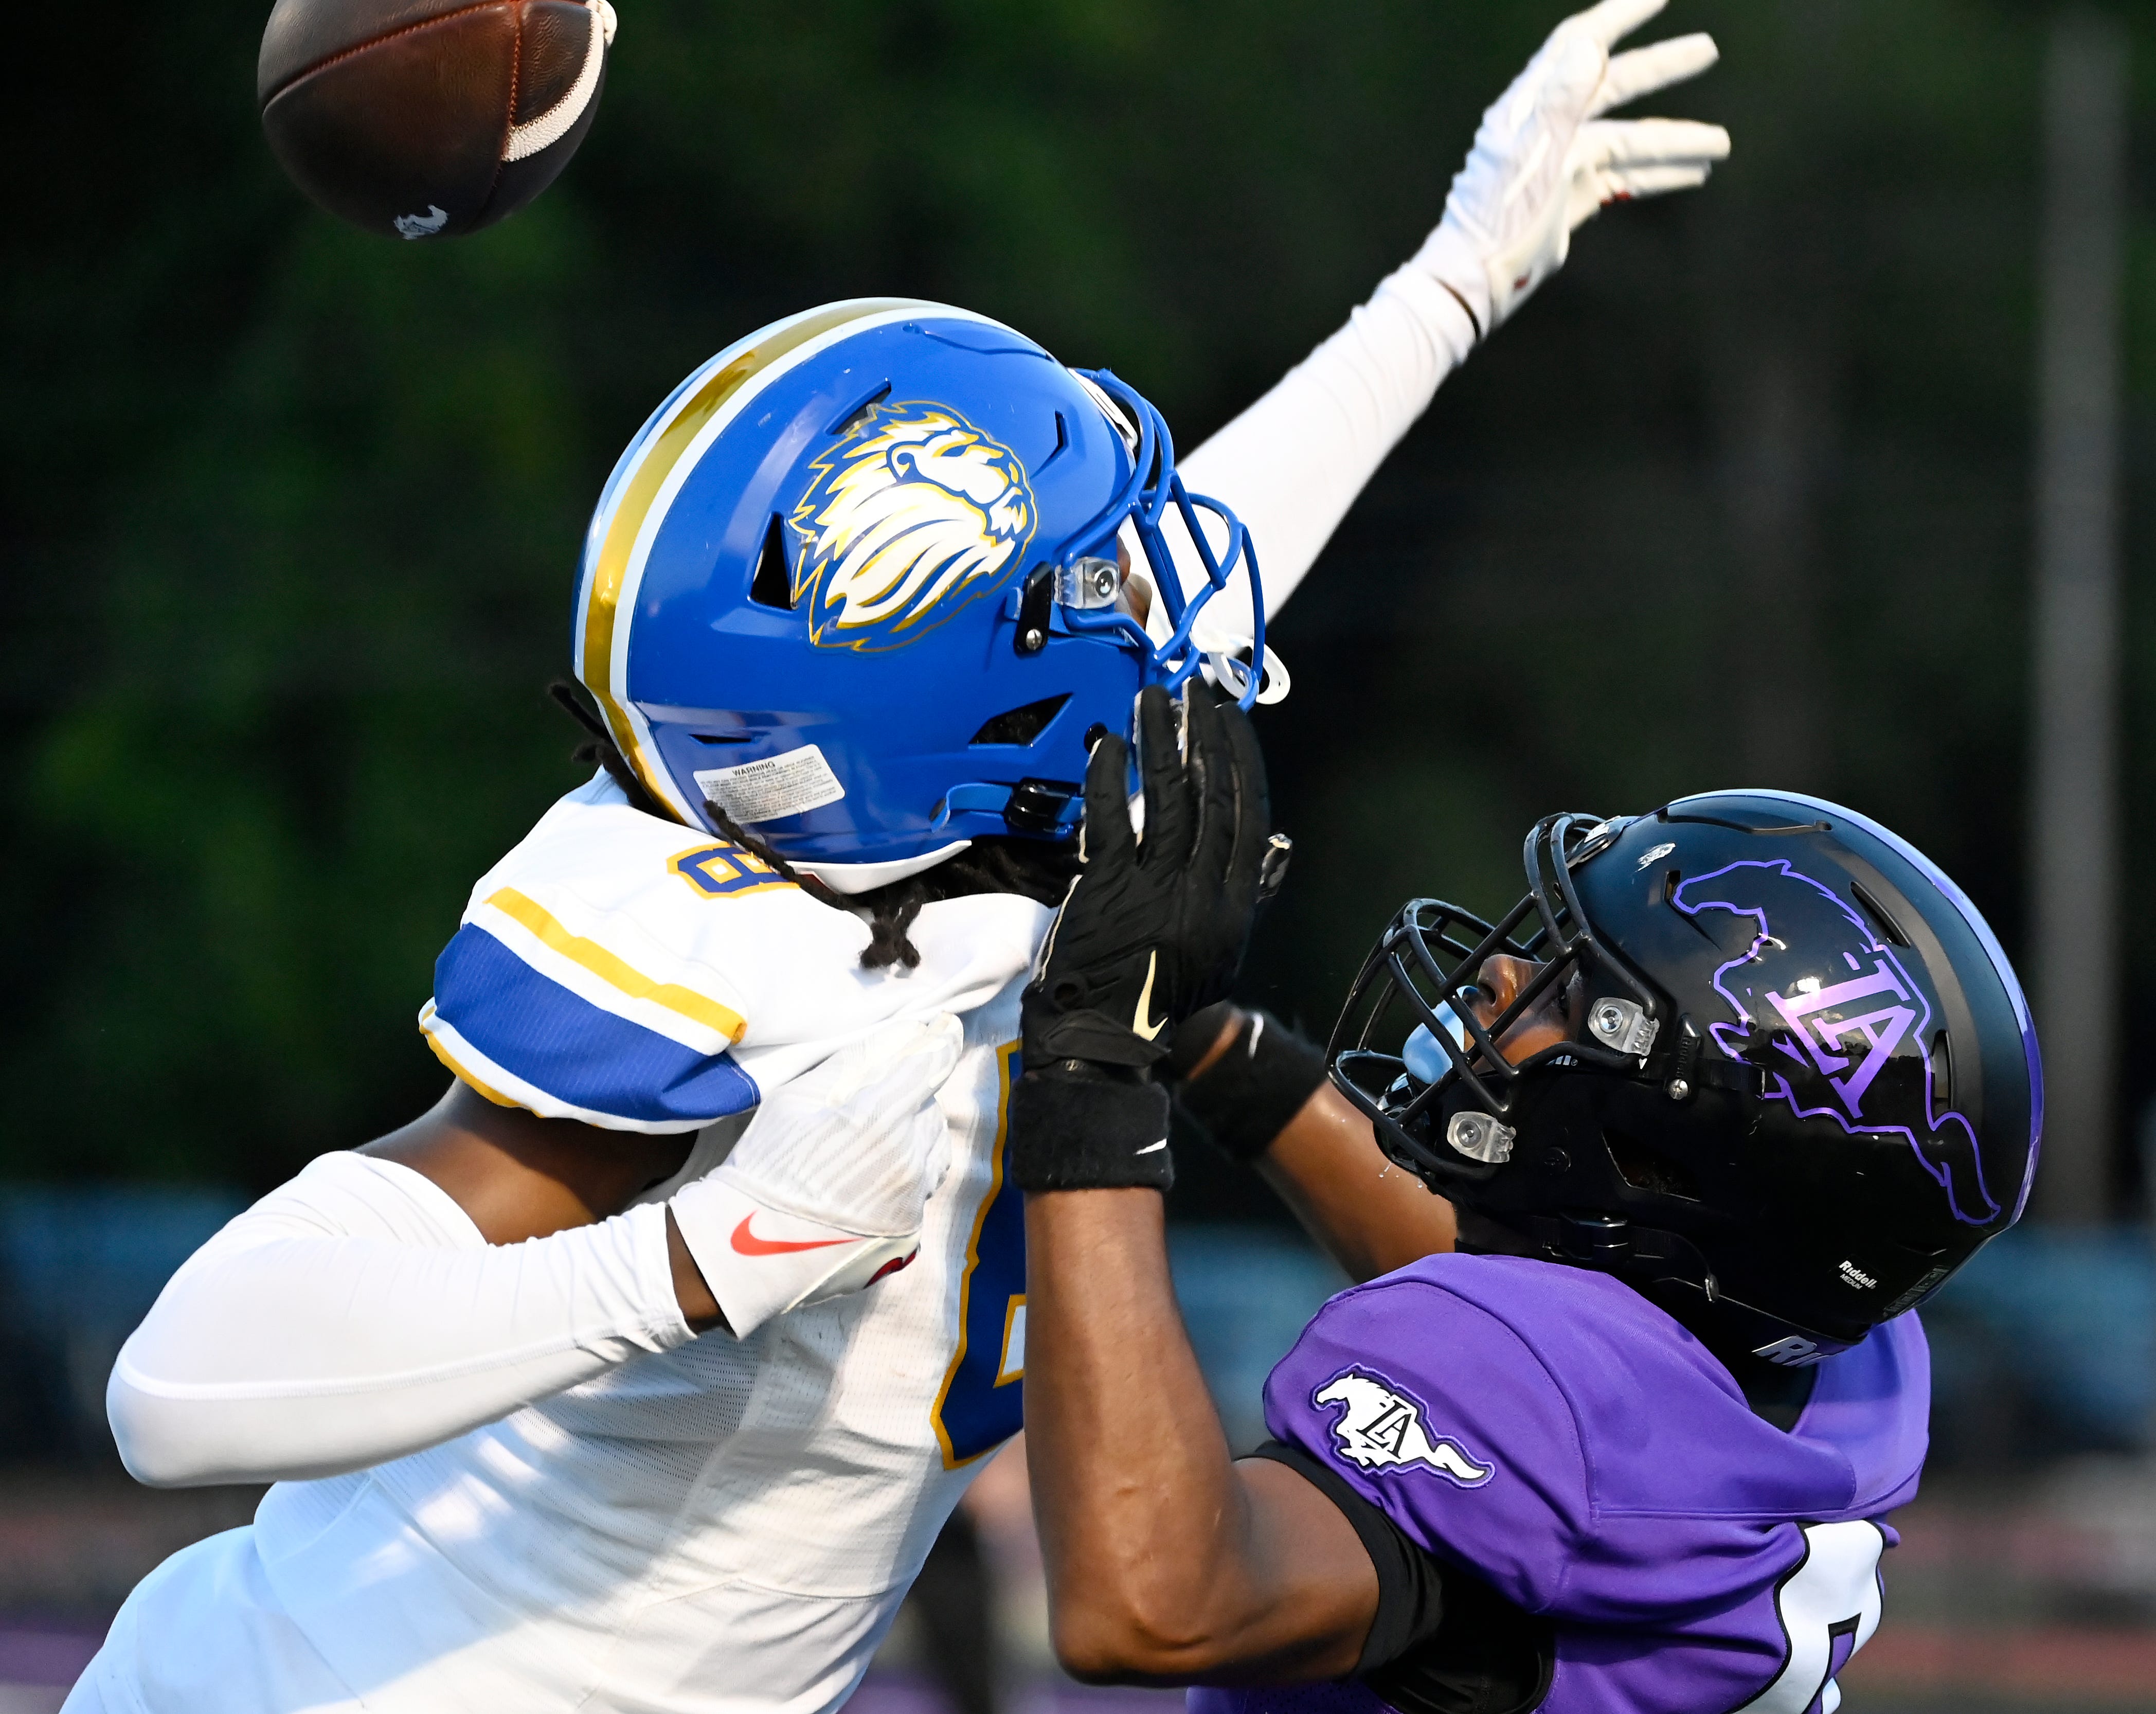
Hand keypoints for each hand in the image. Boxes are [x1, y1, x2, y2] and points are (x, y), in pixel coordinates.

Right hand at [669, 1013, 959, 1337]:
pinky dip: (908, 1171)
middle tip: (870, 1099)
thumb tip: (902, 1033)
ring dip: (913, 1131)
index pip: (930, 1064)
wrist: (748, 1251)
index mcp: (877, 1119)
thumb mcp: (796, 1100)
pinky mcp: (910, 1231)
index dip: (941, 1040)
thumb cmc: (765, 1168)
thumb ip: (853, 1063)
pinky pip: (924, 1184)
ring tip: (867, 1141)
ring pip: (933, 1144)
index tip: (945, 1024)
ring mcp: (911, 1200)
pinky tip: (868, 1176)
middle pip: (929, 1105)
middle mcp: (906, 1160)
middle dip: (908, 1093)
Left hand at [1025, 687, 1274, 1070]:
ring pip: (1167, 799)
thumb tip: (1277, 849)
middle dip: (1206, 736)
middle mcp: (1203, 892)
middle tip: (1196, 691)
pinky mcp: (1105, 890)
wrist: (1103, 1040)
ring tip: (1154, 699)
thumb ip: (1249, 898)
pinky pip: (1111, 822)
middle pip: (1213, 797)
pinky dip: (1110, 780)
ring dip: (1161, 742)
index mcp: (1234, 905)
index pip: (1249, 816)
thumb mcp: (1220, 954)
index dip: (1242, 761)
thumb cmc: (1158, 994)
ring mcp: (1155, 889)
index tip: (1231, 720)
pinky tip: (1110, 745)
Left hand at [1416, 0, 1729, 332]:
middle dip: (1663, 69)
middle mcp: (1549, 128)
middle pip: (1616, 85)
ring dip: (1674, 139)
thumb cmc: (1496, 219)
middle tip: (1707, 50)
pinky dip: (1656, 174)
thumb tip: (1590, 43)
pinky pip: (1622, 177)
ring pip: (1629, 140)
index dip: (1620, 15)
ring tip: (1720, 143)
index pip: (1580, 44)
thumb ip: (1561, 98)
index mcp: (1533, 107)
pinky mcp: (1570, 198)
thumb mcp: (1532, 153)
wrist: (1475, 279)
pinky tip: (1689, 174)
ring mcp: (1562, 163)